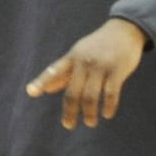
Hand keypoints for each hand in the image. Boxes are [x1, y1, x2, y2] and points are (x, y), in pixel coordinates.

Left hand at [25, 18, 146, 129]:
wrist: (124, 30)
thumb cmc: (98, 45)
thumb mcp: (78, 54)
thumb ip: (64, 72)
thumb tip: (47, 89)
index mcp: (72, 57)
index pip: (54, 71)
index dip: (41, 81)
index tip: (30, 92)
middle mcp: (84, 62)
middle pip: (73, 92)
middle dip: (70, 112)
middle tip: (68, 125)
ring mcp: (101, 66)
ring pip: (90, 96)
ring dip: (89, 113)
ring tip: (90, 122)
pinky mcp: (117, 70)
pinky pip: (111, 94)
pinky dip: (108, 107)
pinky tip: (107, 114)